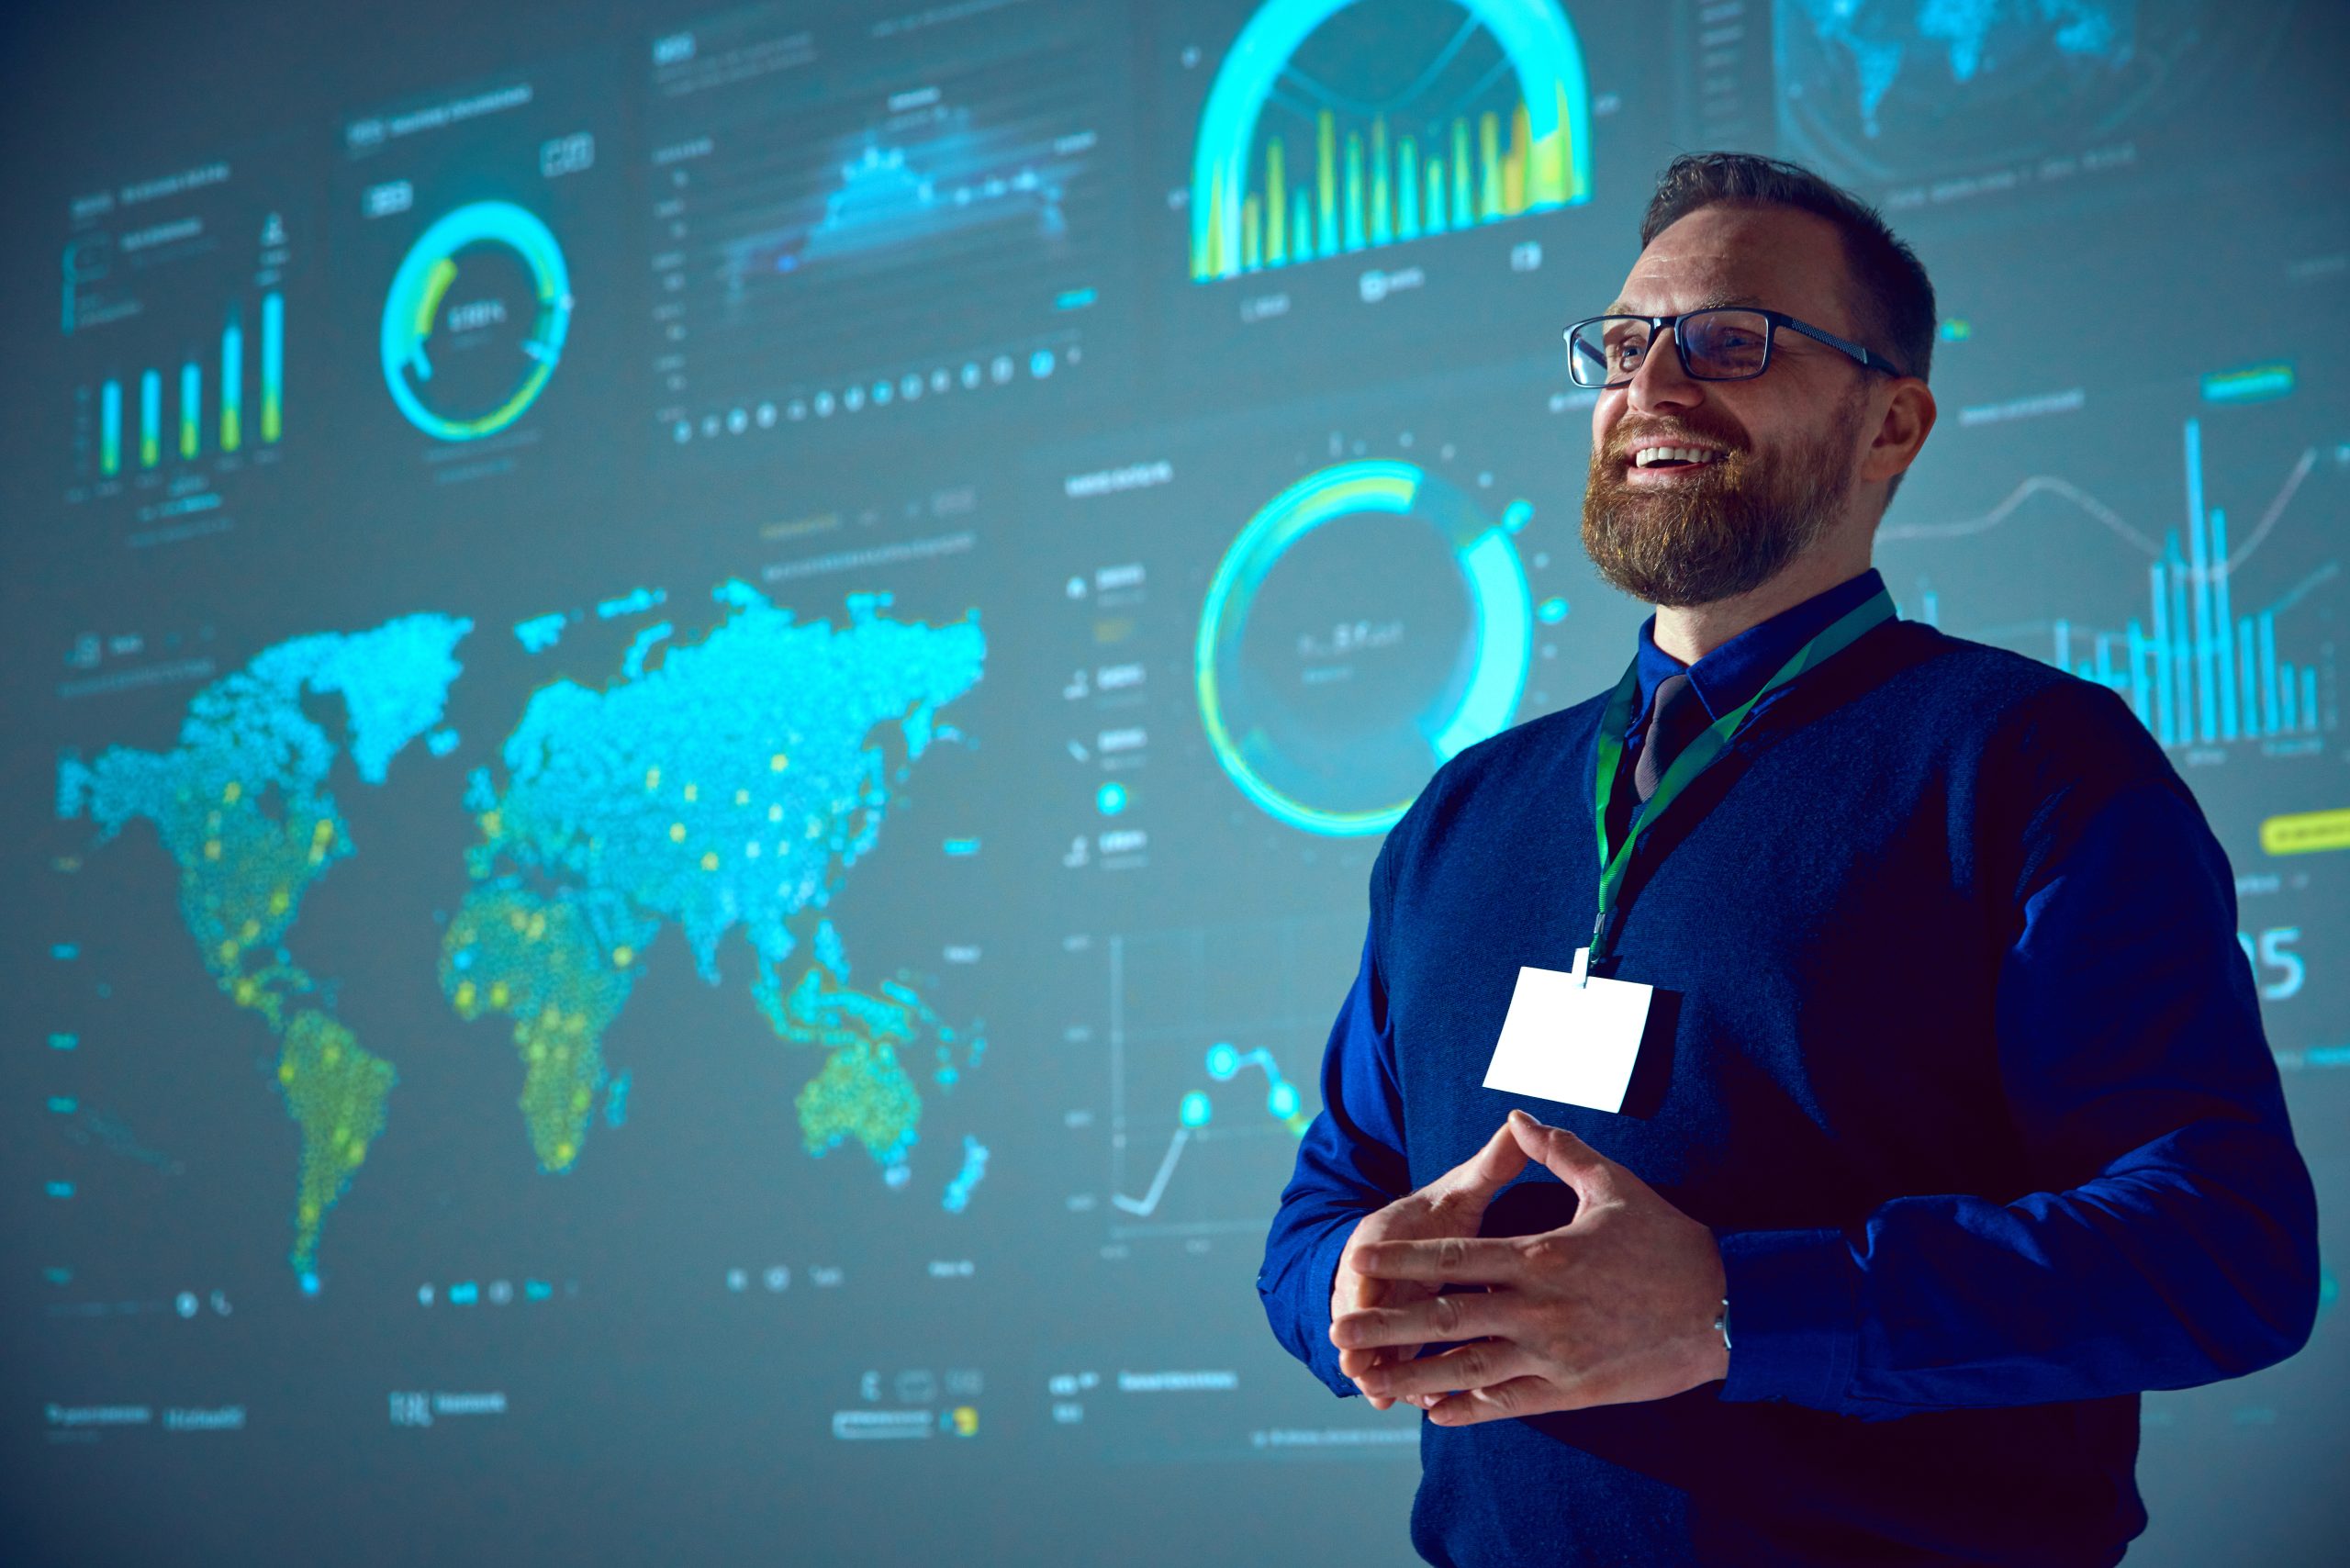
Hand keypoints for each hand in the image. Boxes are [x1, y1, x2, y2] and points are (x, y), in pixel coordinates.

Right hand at [1329, 1118, 1531, 1410]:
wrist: (1404, 1243)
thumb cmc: (1436, 1214)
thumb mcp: (1457, 1189)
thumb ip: (1489, 1165)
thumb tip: (1518, 1124)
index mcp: (1382, 1235)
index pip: (1365, 1255)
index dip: (1361, 1277)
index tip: (1362, 1292)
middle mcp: (1372, 1277)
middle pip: (1360, 1310)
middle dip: (1358, 1338)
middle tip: (1357, 1365)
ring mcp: (1379, 1313)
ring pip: (1375, 1345)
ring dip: (1379, 1371)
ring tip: (1384, 1399)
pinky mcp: (1391, 1341)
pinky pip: (1394, 1366)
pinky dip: (1403, 1385)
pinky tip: (1421, 1406)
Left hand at [1333, 1109, 1728, 1425]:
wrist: (1728, 1307)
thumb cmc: (1670, 1241)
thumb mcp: (1614, 1184)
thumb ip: (1558, 1152)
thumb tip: (1519, 1116)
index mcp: (1541, 1257)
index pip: (1454, 1257)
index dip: (1403, 1262)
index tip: (1359, 1262)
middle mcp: (1539, 1310)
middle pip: (1447, 1319)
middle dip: (1389, 1325)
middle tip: (1341, 1331)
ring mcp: (1554, 1356)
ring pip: (1469, 1369)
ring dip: (1416, 1375)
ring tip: (1373, 1380)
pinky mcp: (1573, 1390)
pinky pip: (1509, 1402)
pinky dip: (1469, 1407)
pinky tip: (1435, 1410)